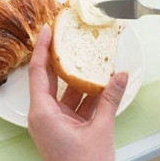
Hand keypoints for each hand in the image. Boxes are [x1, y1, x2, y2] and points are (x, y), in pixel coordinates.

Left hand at [27, 24, 127, 160]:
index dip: (42, 48)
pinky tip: (102, 86)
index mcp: (42, 113)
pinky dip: (86, 97)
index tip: (47, 30)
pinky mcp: (63, 131)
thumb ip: (110, 100)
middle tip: (67, 37)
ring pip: (65, 93)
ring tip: (91, 58)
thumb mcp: (101, 130)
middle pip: (50, 79)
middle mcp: (43, 116)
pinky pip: (73, 107)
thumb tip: (120, 76)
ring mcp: (53, 124)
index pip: (39, 72)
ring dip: (79, 79)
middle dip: (60, 58)